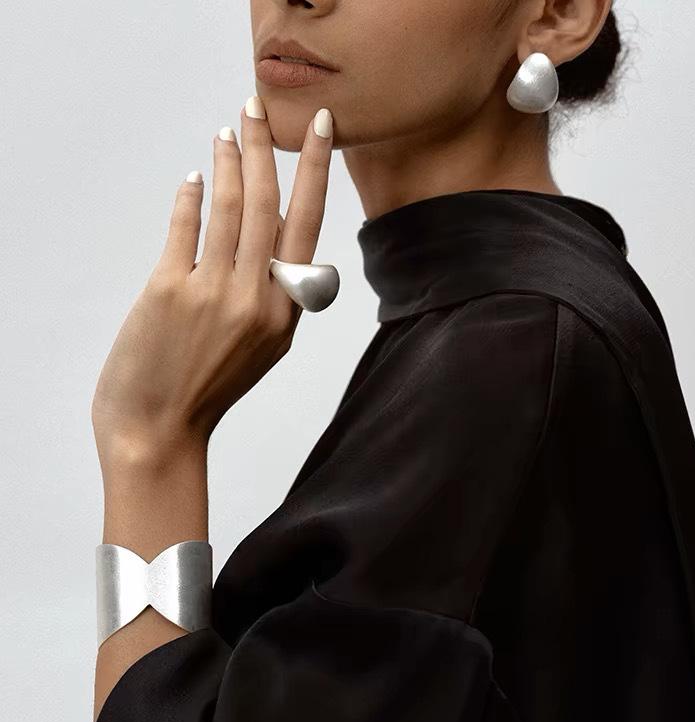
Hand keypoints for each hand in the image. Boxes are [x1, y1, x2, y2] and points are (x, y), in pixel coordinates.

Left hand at [91, 98, 333, 463]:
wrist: (160, 430)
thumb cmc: (209, 388)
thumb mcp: (262, 348)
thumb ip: (274, 298)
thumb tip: (273, 246)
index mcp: (285, 313)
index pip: (307, 226)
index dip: (313, 171)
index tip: (320, 129)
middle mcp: (257, 298)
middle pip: (268, 205)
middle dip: (265, 147)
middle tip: (258, 105)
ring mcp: (214, 293)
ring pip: (229, 208)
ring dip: (227, 162)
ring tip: (227, 131)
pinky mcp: (169, 291)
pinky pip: (185, 229)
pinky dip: (190, 198)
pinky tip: (194, 180)